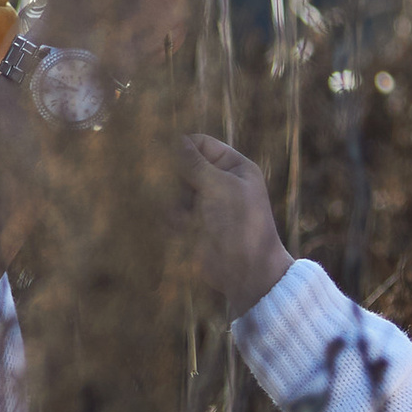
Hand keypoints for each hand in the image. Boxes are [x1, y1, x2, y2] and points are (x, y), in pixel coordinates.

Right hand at [181, 133, 292, 316]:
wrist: (246, 272)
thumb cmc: (240, 224)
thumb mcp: (219, 187)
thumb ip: (195, 164)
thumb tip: (176, 140)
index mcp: (234, 167)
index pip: (201, 144)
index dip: (183, 148)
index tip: (165, 156)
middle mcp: (218, 182)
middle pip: (183, 166)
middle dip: (176, 179)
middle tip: (178, 192)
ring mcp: (205, 203)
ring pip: (173, 190)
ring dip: (173, 201)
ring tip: (184, 217)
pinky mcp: (193, 224)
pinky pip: (171, 212)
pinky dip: (172, 219)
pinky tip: (182, 229)